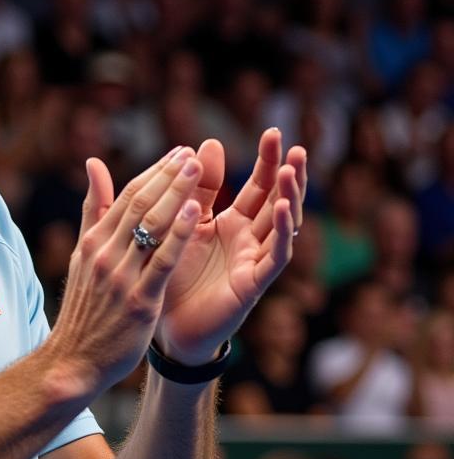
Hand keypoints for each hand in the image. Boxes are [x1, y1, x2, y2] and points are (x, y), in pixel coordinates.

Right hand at [49, 146, 203, 392]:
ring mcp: (121, 276)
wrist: (73, 360)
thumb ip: (93, 211)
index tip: (177, 153)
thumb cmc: (84, 310)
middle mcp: (105, 253)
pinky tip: (196, 213)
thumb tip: (93, 164)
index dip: (154, 172)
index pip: (126, 196)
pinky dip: (179, 234)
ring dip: (176, 194)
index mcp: (93, 242)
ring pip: (151, 226)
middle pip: (140, 204)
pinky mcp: (139, 301)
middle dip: (168, 176)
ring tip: (197, 170)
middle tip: (192, 154)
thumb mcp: (82, 256)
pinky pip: (162, 261)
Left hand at [155, 129, 305, 362]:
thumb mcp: (179, 223)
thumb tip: (206, 143)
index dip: (267, 160)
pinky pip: (275, 255)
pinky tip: (285, 209)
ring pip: (283, 224)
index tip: (273, 131)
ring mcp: (254, 260)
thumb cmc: (170, 276)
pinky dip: (282, 232)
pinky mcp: (254, 283)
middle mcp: (248, 239)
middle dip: (286, 172)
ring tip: (293, 169)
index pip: (257, 185)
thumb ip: (192, 188)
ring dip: (290, 196)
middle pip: (277, 199)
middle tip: (293, 144)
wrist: (164, 327)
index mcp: (230, 223)